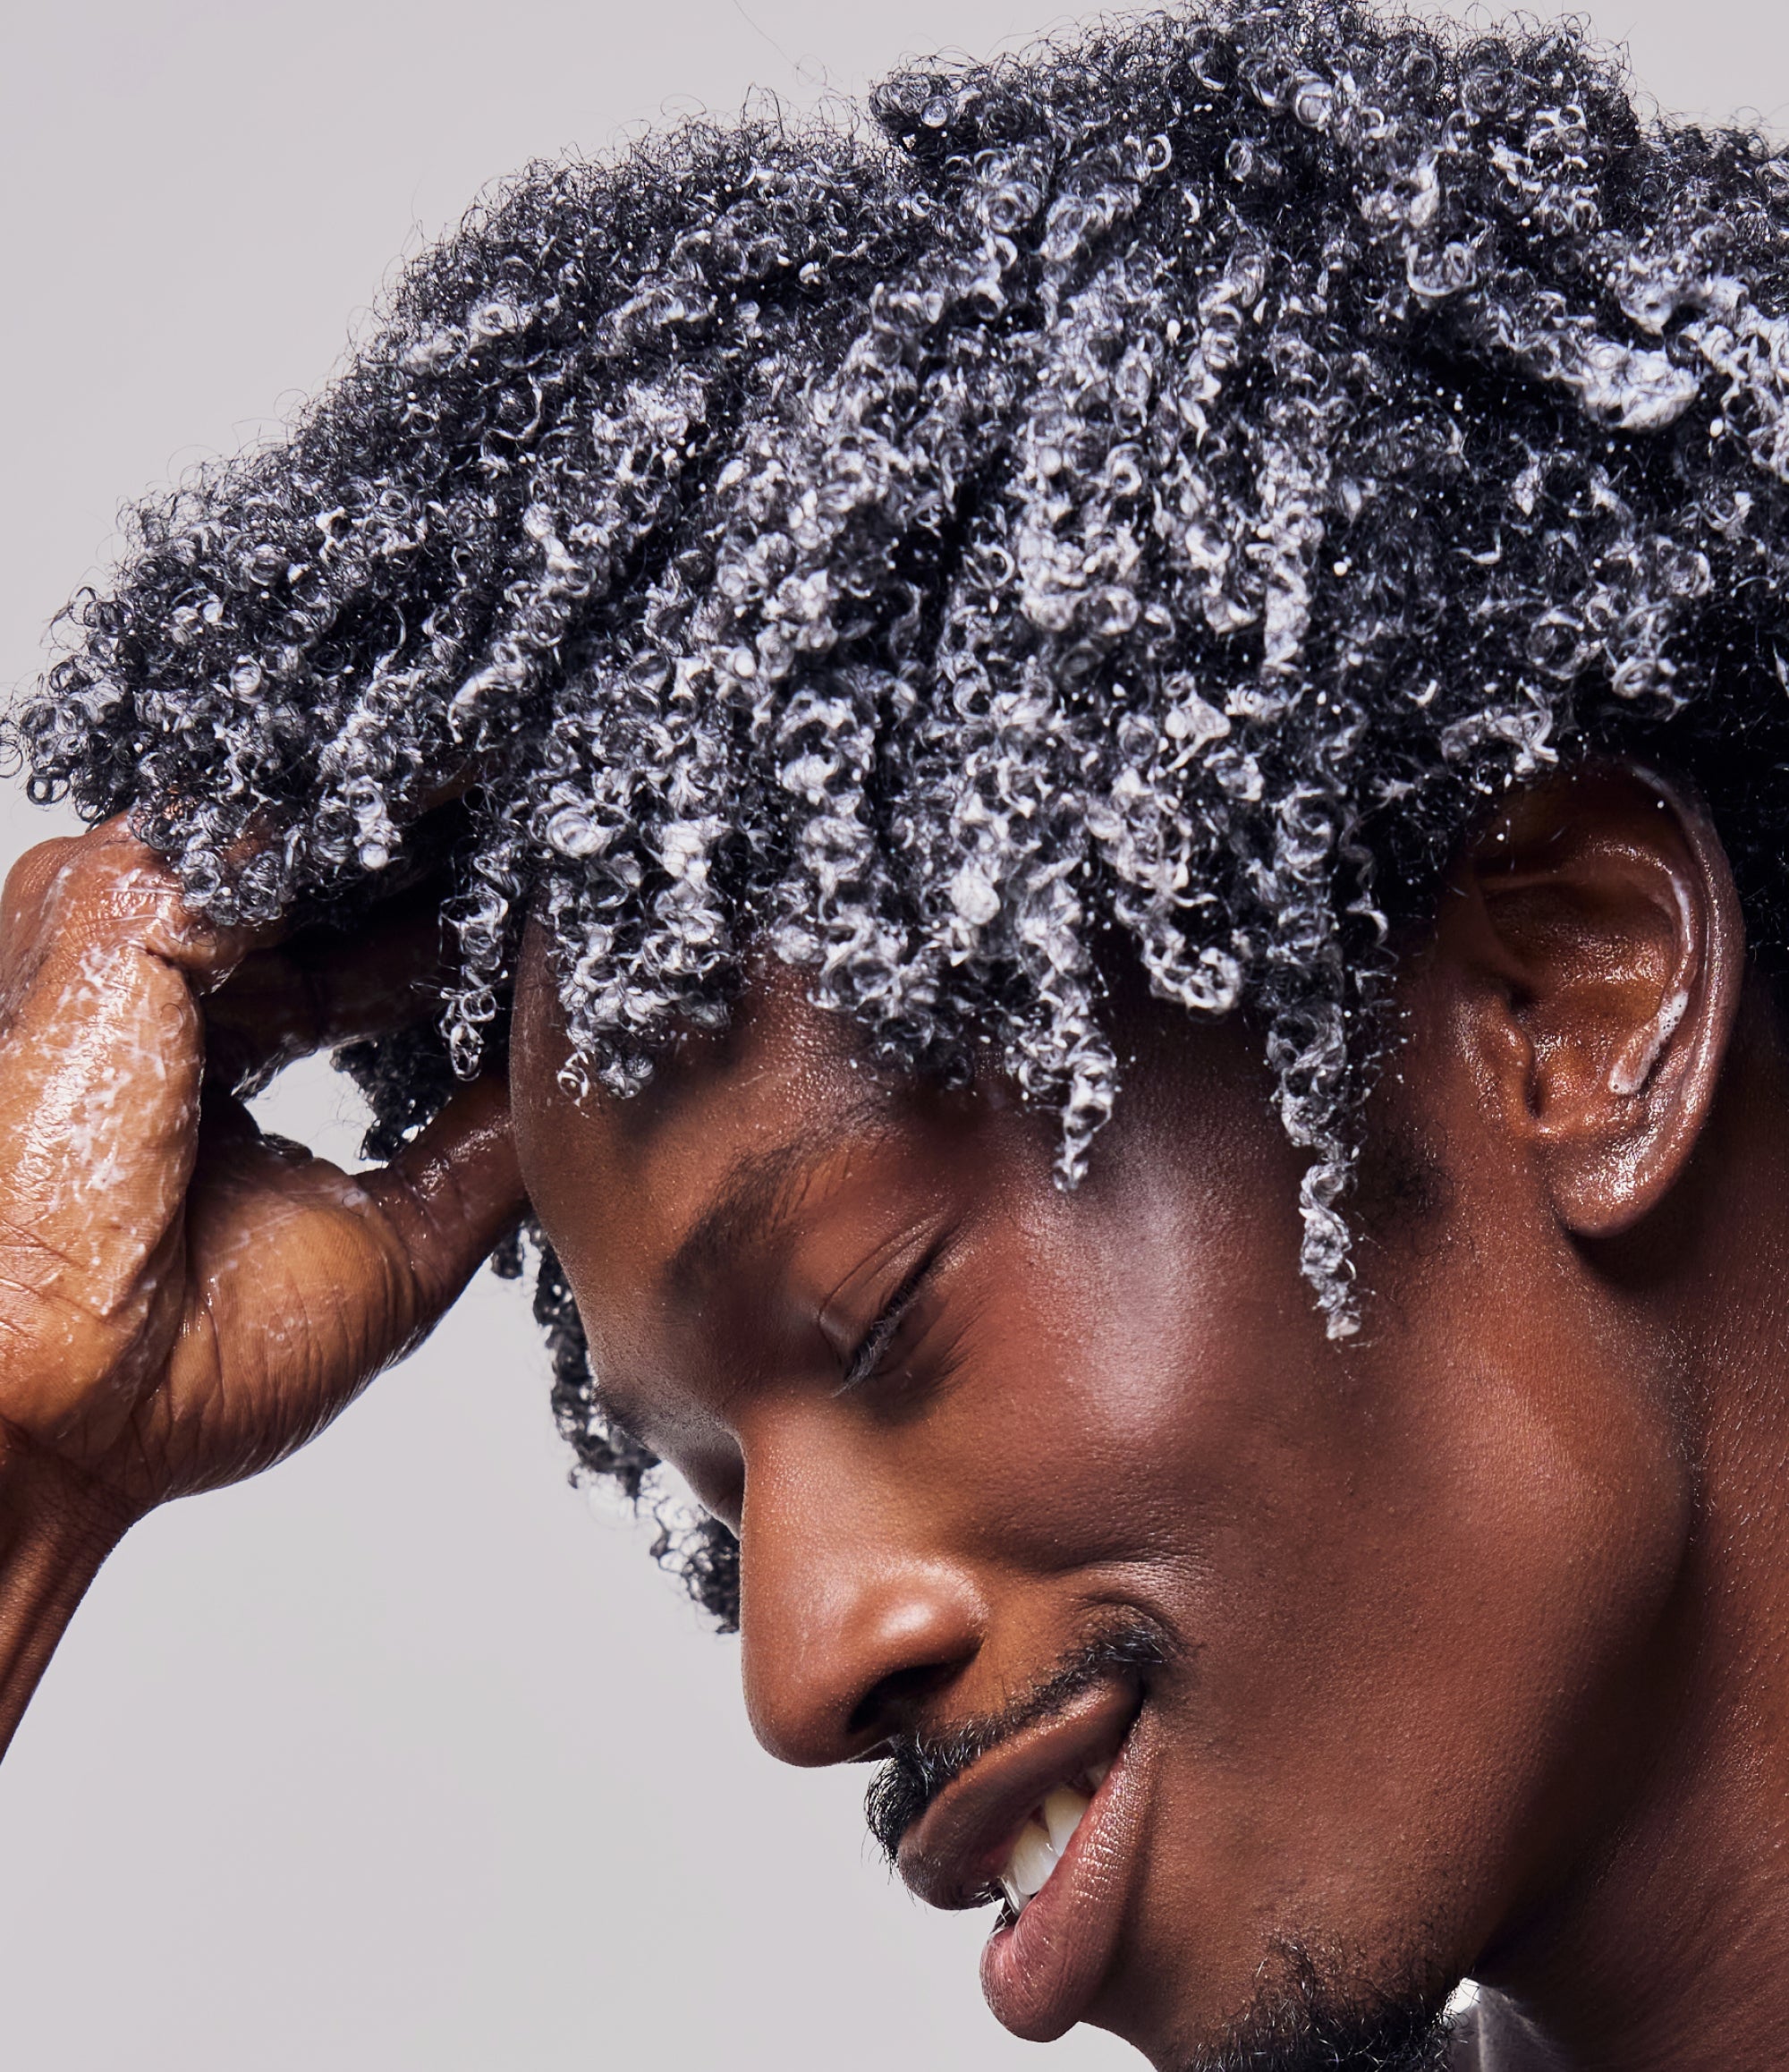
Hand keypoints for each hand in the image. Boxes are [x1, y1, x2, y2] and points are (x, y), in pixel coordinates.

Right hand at [0, 819, 523, 1528]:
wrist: (65, 1427)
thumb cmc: (181, 1371)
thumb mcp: (394, 1238)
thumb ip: (476, 1145)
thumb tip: (565, 1080)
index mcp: (201, 1046)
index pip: (339, 941)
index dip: (448, 912)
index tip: (547, 877)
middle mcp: (152, 982)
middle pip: (318, 871)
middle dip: (441, 837)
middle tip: (560, 799)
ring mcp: (119, 941)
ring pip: (291, 827)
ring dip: (417, 797)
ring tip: (538, 763)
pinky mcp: (114, 920)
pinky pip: (261, 822)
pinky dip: (372, 797)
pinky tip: (470, 773)